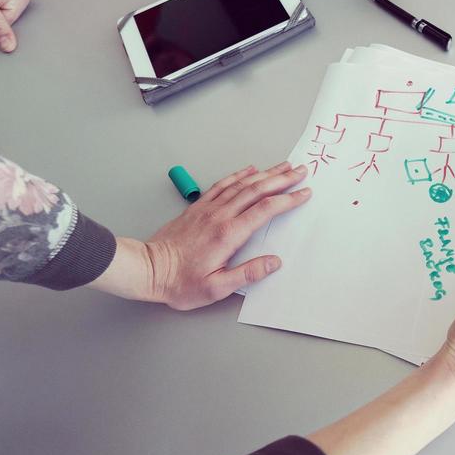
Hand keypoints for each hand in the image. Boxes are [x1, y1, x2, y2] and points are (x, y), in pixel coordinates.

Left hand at [89, 162, 311, 309]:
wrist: (150, 269)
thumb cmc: (181, 282)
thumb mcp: (216, 288)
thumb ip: (247, 274)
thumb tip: (273, 263)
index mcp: (228, 234)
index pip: (265, 210)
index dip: (288, 200)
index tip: (304, 193)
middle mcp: (220, 216)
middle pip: (257, 190)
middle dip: (282, 179)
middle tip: (300, 171)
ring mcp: (208, 209)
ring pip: (242, 184)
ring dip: (265, 174)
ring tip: (283, 166)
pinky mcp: (198, 208)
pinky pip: (222, 185)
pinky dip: (238, 175)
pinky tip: (249, 170)